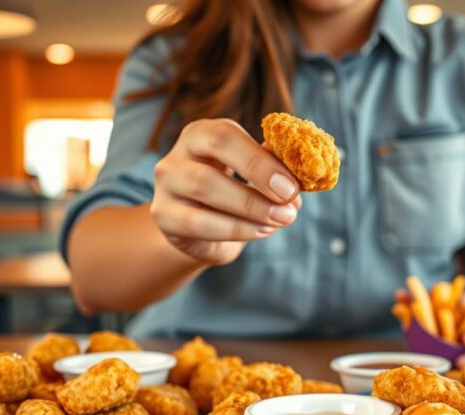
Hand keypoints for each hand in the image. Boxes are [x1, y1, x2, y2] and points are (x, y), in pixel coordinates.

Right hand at [151, 118, 301, 264]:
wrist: (199, 231)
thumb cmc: (233, 195)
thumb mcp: (254, 178)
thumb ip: (275, 172)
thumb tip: (300, 184)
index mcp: (203, 133)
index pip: (227, 134)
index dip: (261, 159)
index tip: (292, 185)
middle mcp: (179, 153)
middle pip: (214, 152)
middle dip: (258, 180)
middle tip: (289, 203)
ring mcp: (167, 184)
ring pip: (204, 188)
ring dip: (250, 207)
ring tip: (280, 220)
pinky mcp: (164, 216)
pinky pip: (199, 223)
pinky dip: (235, 229)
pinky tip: (261, 231)